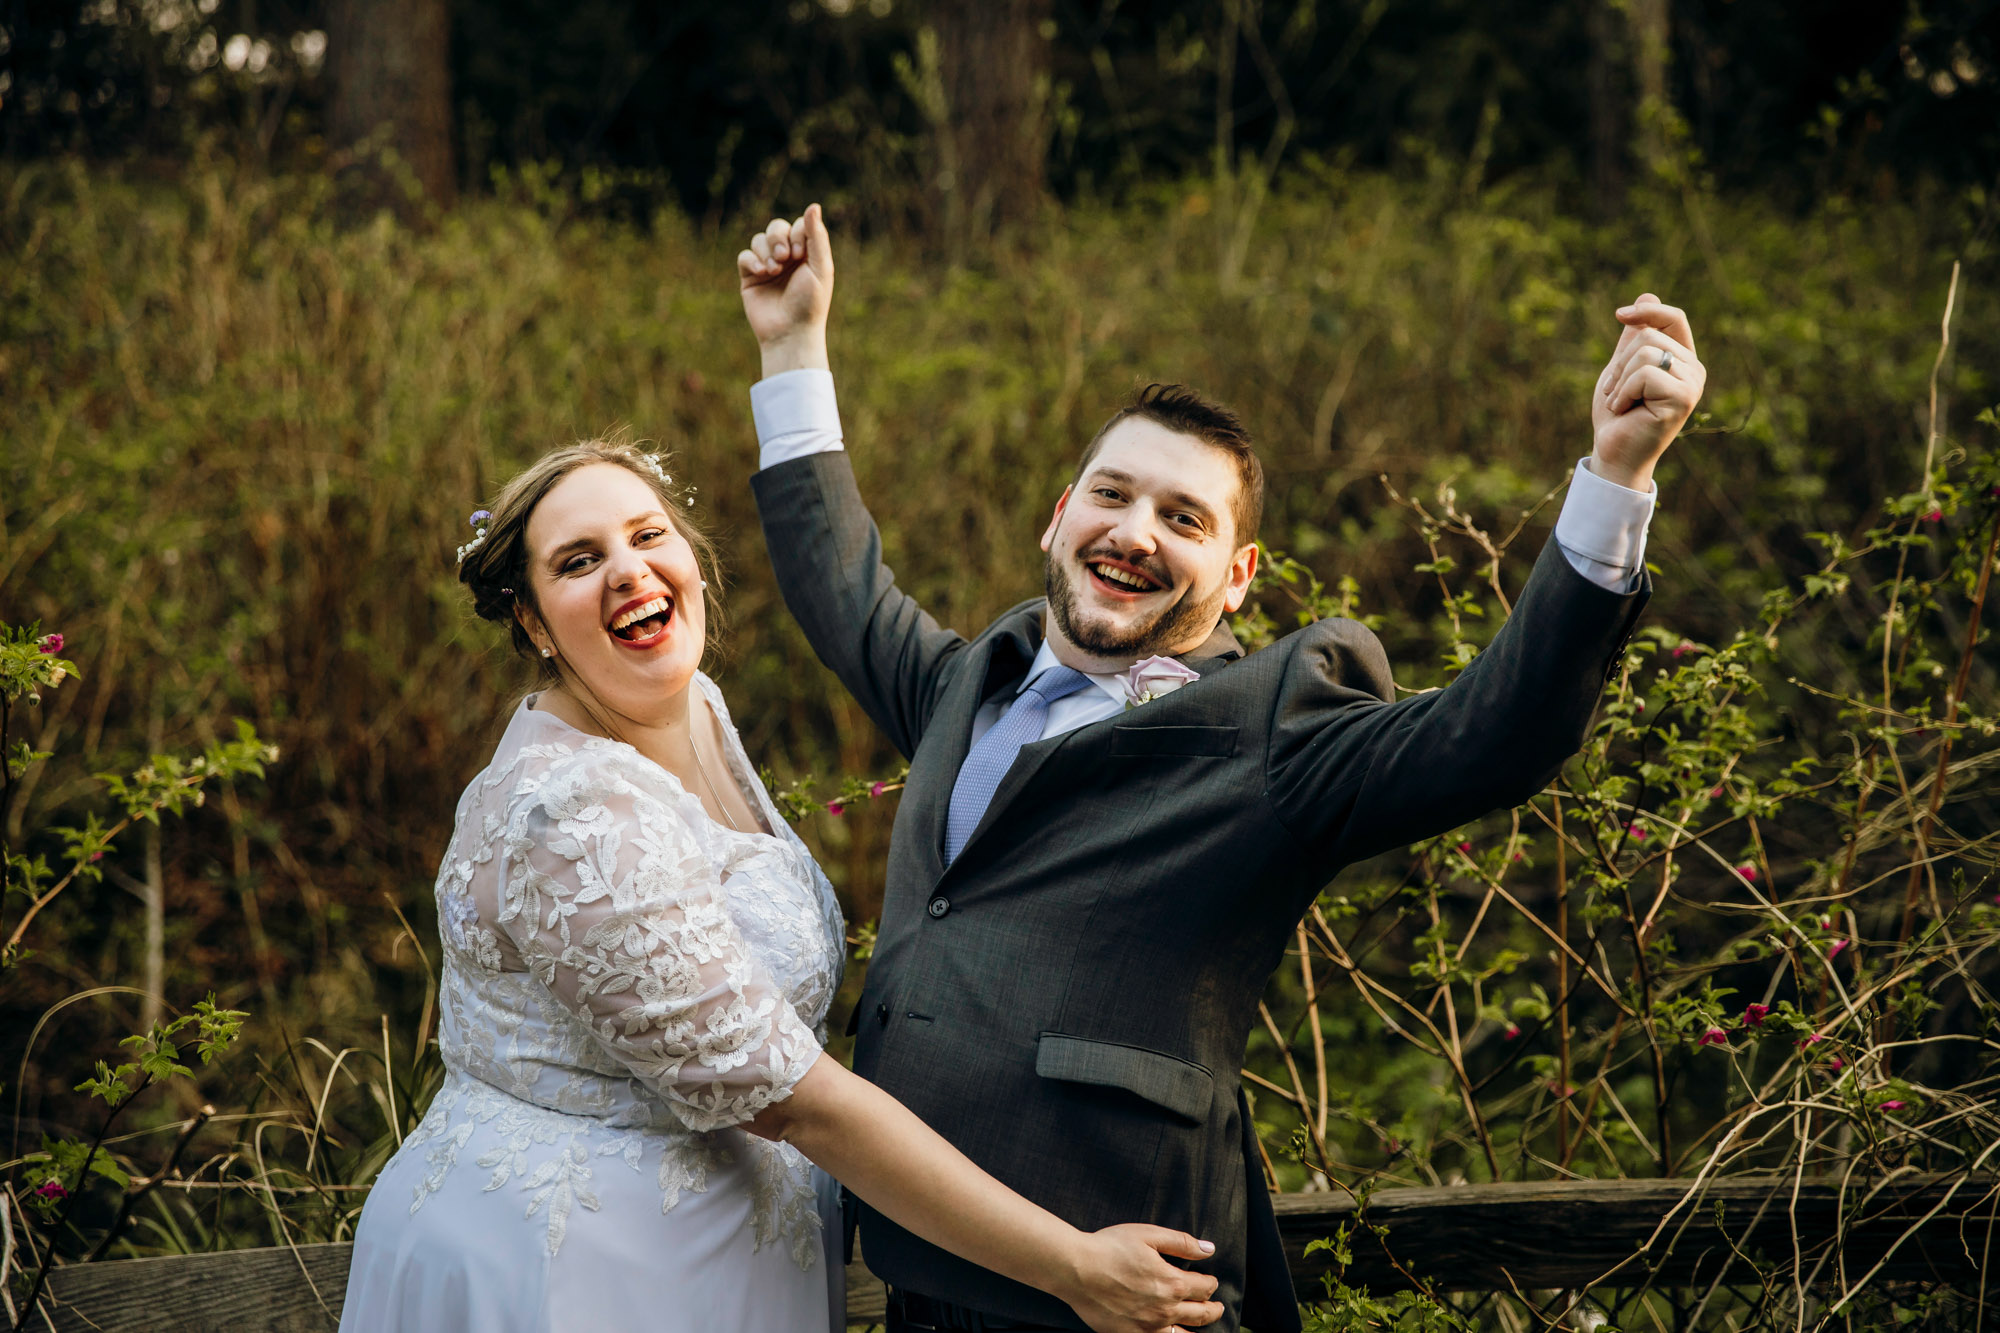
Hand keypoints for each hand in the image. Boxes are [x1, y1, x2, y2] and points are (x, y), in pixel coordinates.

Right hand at [738, 204, 832, 375]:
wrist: (790, 333)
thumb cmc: (810, 303)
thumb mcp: (820, 267)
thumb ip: (817, 236)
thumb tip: (813, 205)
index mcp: (807, 254)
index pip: (798, 226)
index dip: (798, 233)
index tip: (802, 254)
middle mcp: (787, 258)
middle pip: (776, 227)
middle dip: (779, 237)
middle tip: (785, 257)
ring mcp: (767, 266)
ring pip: (759, 239)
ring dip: (766, 250)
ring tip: (774, 269)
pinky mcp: (750, 278)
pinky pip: (745, 256)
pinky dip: (752, 260)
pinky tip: (762, 273)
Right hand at [1059, 1224, 1224, 1332]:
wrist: (1077, 1270)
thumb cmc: (1109, 1248)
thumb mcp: (1148, 1235)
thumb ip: (1182, 1243)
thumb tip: (1209, 1249)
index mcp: (1173, 1283)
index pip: (1205, 1287)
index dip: (1211, 1282)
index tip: (1210, 1279)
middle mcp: (1165, 1309)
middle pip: (1202, 1314)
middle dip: (1213, 1309)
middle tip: (1217, 1306)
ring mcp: (1149, 1327)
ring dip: (1198, 1329)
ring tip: (1202, 1327)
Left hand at [1589, 292, 1706, 491]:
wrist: (1613, 452)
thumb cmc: (1617, 414)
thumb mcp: (1622, 367)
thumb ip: (1635, 337)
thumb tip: (1647, 293)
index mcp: (1682, 359)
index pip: (1673, 318)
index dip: (1647, 310)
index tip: (1619, 315)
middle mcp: (1693, 369)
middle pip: (1650, 335)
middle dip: (1619, 363)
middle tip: (1615, 392)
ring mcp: (1692, 384)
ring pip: (1646, 352)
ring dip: (1619, 380)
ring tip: (1621, 403)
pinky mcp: (1683, 399)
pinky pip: (1645, 374)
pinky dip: (1623, 392)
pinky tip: (1625, 411)